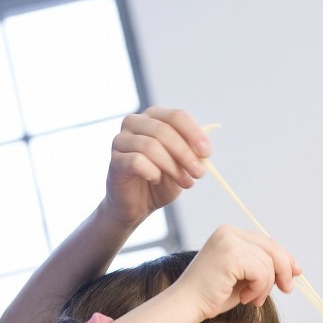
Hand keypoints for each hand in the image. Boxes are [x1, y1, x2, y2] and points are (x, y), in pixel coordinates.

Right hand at [103, 107, 212, 227]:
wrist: (137, 205)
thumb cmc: (160, 181)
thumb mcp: (182, 166)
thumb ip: (192, 154)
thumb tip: (202, 151)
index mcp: (153, 117)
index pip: (176, 116)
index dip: (194, 134)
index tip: (207, 153)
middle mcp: (134, 123)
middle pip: (164, 130)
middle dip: (185, 153)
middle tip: (199, 173)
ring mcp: (121, 140)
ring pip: (151, 146)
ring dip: (173, 167)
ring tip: (186, 183)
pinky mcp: (115, 160)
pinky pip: (137, 161)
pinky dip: (153, 172)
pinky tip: (157, 180)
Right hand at [177, 224, 301, 320]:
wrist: (187, 306)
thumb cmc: (212, 296)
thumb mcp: (243, 278)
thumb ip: (262, 268)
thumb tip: (294, 268)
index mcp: (230, 234)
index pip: (266, 242)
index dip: (284, 257)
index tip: (295, 273)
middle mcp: (229, 232)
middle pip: (272, 248)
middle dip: (284, 270)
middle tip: (286, 290)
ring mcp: (229, 241)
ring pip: (268, 264)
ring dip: (265, 287)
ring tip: (251, 299)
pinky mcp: (231, 255)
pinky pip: (262, 272)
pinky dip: (259, 289)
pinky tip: (245, 298)